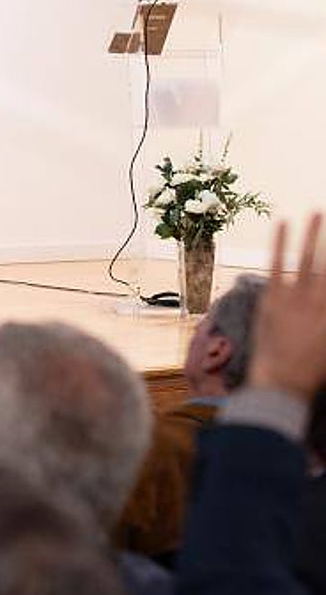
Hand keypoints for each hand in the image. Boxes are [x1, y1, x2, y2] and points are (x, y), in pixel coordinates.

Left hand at [249, 212, 325, 398]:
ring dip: (311, 233)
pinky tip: (282, 224)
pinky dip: (279, 243)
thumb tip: (323, 306)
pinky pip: (276, 264)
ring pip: (307, 257)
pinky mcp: (273, 298)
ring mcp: (297, 297)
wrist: (283, 382)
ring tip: (315, 213)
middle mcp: (321, 300)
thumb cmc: (312, 370)